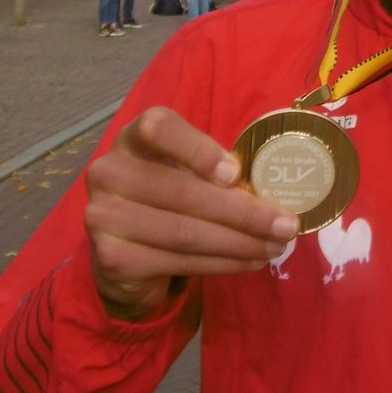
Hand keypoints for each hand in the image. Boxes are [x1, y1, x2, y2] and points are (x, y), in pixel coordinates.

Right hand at [85, 107, 298, 319]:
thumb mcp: (186, 173)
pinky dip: (223, 263)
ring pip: (186, 232)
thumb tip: (275, 193)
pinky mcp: (111, 257)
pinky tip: (250, 261)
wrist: (123, 253)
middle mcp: (109, 172)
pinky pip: (179, 261)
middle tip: (287, 225)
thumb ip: (216, 173)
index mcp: (133, 138)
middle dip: (245, 212)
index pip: (158, 128)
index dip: (197, 149)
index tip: (235, 174)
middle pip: (184, 191)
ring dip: (241, 242)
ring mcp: (104, 216)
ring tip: (276, 246)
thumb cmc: (168, 199)